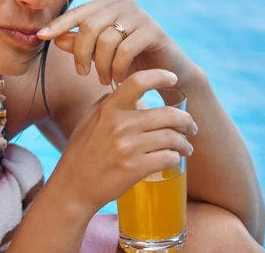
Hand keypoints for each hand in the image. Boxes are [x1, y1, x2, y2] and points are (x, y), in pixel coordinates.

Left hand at [37, 0, 201, 88]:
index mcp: (108, 5)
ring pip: (106, 40)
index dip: (58, 24)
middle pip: (89, 26)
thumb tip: (55, 38)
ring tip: (102, 79)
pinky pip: (125, 50)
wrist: (167, 74)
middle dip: (81, 53)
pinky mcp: (154, 31)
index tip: (40, 37)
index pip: (78, 12)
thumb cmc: (130, 62)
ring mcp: (140, 15)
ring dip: (100, 65)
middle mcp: (124, 4)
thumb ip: (79, 44)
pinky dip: (117, 68)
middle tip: (82, 73)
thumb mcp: (100, 54)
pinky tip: (118, 79)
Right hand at [49, 69, 197, 217]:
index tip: (173, 78)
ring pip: (172, 138)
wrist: (73, 187)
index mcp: (110, 109)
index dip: (160, 76)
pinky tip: (175, 159)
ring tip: (186, 147)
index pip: (138, 82)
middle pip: (168, 114)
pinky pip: (167, 158)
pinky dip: (175, 158)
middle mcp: (120, 125)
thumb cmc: (81, 152)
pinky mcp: (134, 169)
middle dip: (186, 121)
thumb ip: (107, 102)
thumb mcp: (88, 119)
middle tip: (191, 127)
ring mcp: (128, 147)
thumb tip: (128, 90)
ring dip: (185, 143)